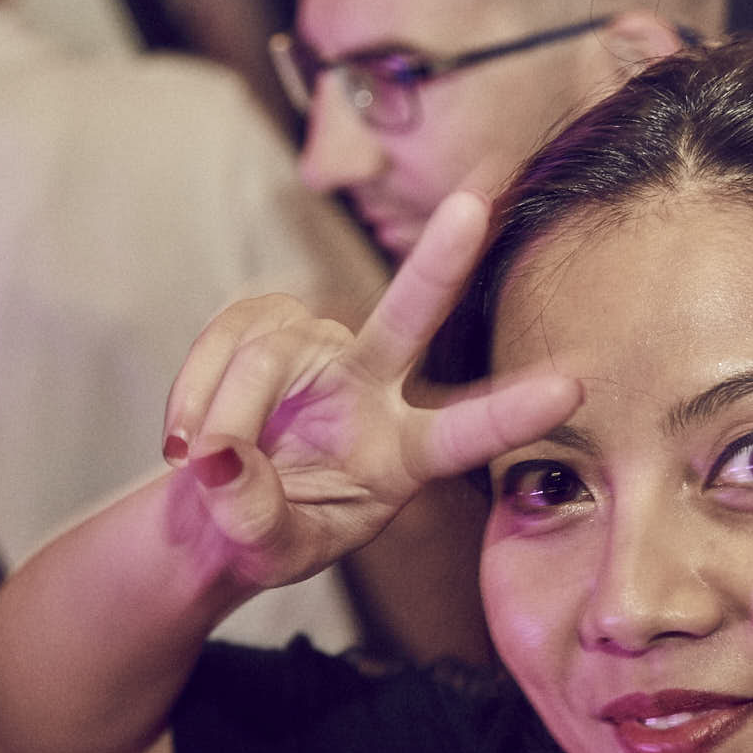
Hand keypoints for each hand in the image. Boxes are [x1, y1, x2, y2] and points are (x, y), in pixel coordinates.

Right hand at [160, 192, 579, 588]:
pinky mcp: (270, 323)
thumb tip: (221, 460)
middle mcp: (376, 387)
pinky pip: (228, 337)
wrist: (213, 514)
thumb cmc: (264, 535)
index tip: (572, 388)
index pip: (465, 432)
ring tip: (194, 464)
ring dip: (222, 414)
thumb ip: (256, 515)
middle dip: (442, 260)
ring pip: (270, 355)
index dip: (513, 411)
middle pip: (409, 315)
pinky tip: (180, 443)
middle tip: (479, 202)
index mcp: (405, 454)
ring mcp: (323, 347)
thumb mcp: (268, 550)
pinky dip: (193, 391)